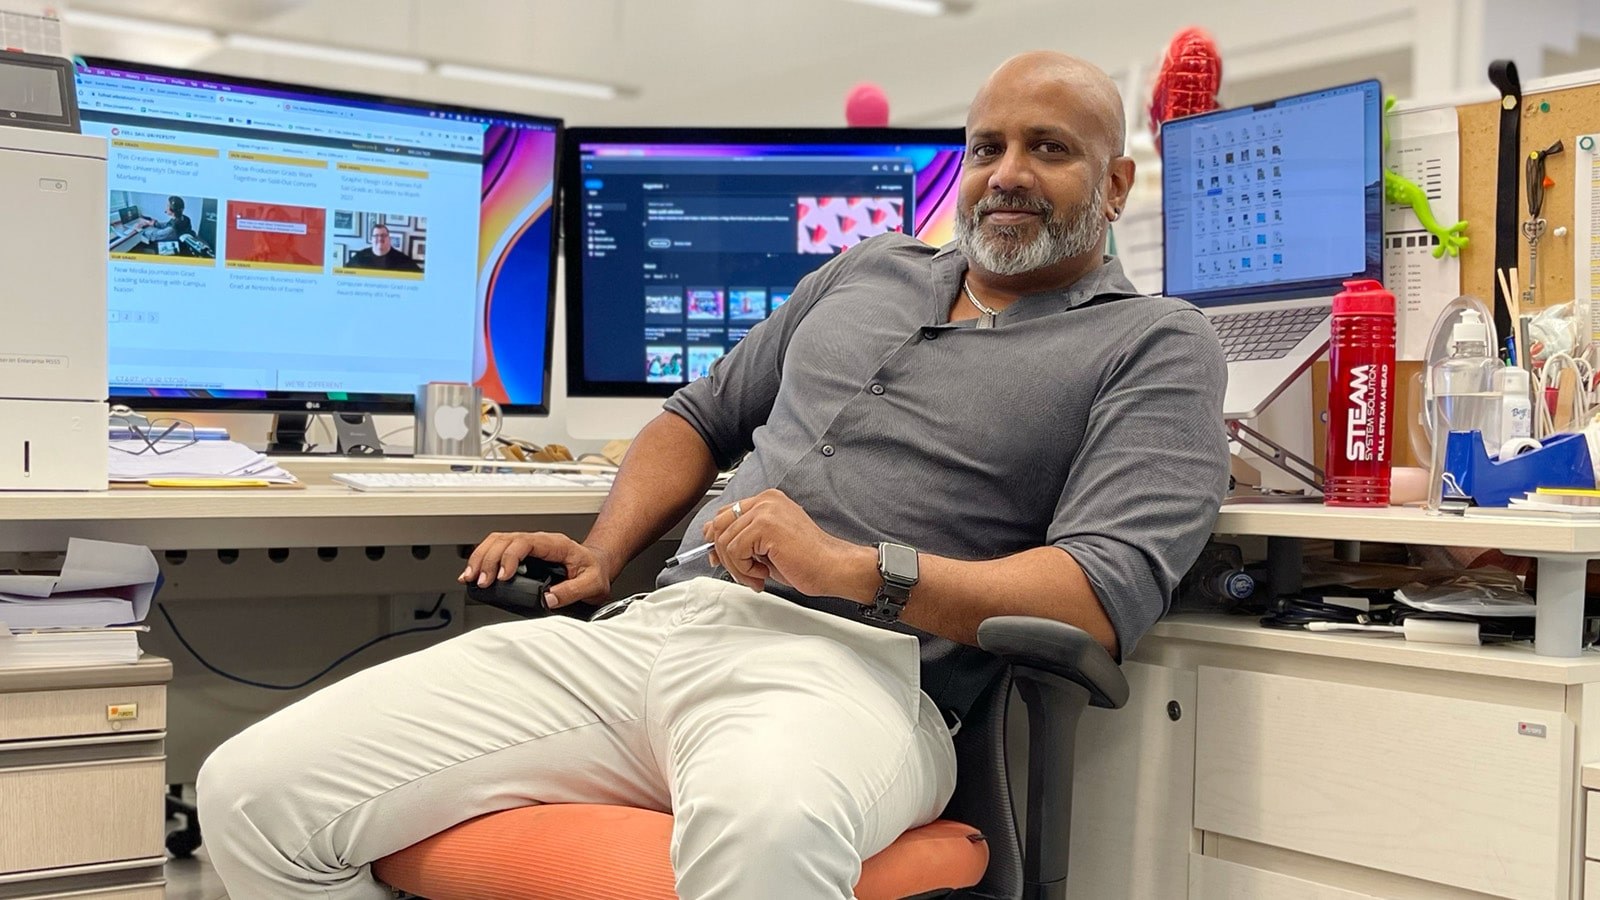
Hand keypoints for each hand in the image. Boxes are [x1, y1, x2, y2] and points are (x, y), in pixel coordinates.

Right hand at [459, 532, 613, 608]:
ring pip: (497, 541)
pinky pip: (497, 549)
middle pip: (505, 539)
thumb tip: (548, 599)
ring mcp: (529, 546)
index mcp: (556, 544)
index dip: (510, 556)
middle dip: (489, 559)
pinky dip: (481, 559)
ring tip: (471, 578)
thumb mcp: (593, 585)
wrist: (597, 565)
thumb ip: (573, 591)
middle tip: (481, 581)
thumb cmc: (594, 571)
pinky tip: (472, 574)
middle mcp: (539, 541)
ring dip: (480, 558)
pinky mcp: (521, 554)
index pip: (526, 542)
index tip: (503, 576)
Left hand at [703, 489, 872, 597]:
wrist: (832, 567)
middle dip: (724, 555)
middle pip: (720, 524)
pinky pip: (735, 550)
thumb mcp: (767, 547)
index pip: (726, 513)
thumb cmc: (808, 560)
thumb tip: (713, 549)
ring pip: (725, 540)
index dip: (719, 538)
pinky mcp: (765, 525)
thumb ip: (743, 541)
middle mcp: (765, 501)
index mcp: (768, 501)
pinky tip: (763, 573)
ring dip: (737, 567)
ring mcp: (765, 510)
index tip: (722, 558)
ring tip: (757, 576)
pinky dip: (744, 569)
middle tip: (742, 572)